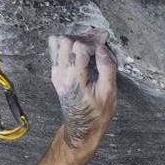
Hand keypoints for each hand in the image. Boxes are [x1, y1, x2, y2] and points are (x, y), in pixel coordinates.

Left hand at [49, 29, 116, 152]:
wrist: (82, 129)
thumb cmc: (97, 115)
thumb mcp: (109, 94)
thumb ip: (107, 69)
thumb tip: (102, 48)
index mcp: (74, 80)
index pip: (78, 46)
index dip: (93, 39)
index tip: (105, 38)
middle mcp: (60, 75)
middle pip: (65, 40)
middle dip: (83, 35)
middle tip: (97, 37)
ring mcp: (55, 74)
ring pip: (57, 43)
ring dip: (74, 38)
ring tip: (89, 41)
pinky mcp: (55, 74)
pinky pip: (55, 51)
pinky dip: (67, 45)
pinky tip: (81, 48)